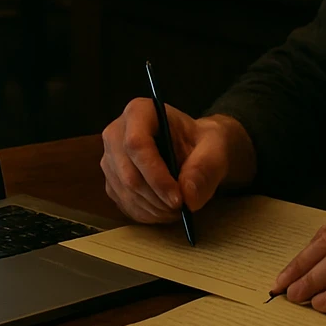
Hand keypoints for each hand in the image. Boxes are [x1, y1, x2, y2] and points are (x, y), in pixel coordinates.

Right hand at [99, 100, 254, 223]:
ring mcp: (110, 158)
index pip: (137, 145)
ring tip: (179, 209)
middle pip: (128, 173)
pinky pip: (124, 203)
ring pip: (125, 192)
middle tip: (182, 208)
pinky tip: (165, 211)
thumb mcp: (215, 147)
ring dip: (153, 209)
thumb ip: (205, 167)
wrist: (194, 148)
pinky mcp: (111, 180)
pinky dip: (146, 214)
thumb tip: (189, 197)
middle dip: (156, 198)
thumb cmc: (202, 141)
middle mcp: (116, 132)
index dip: (156, 175)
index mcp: (140, 112)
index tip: (178, 198)